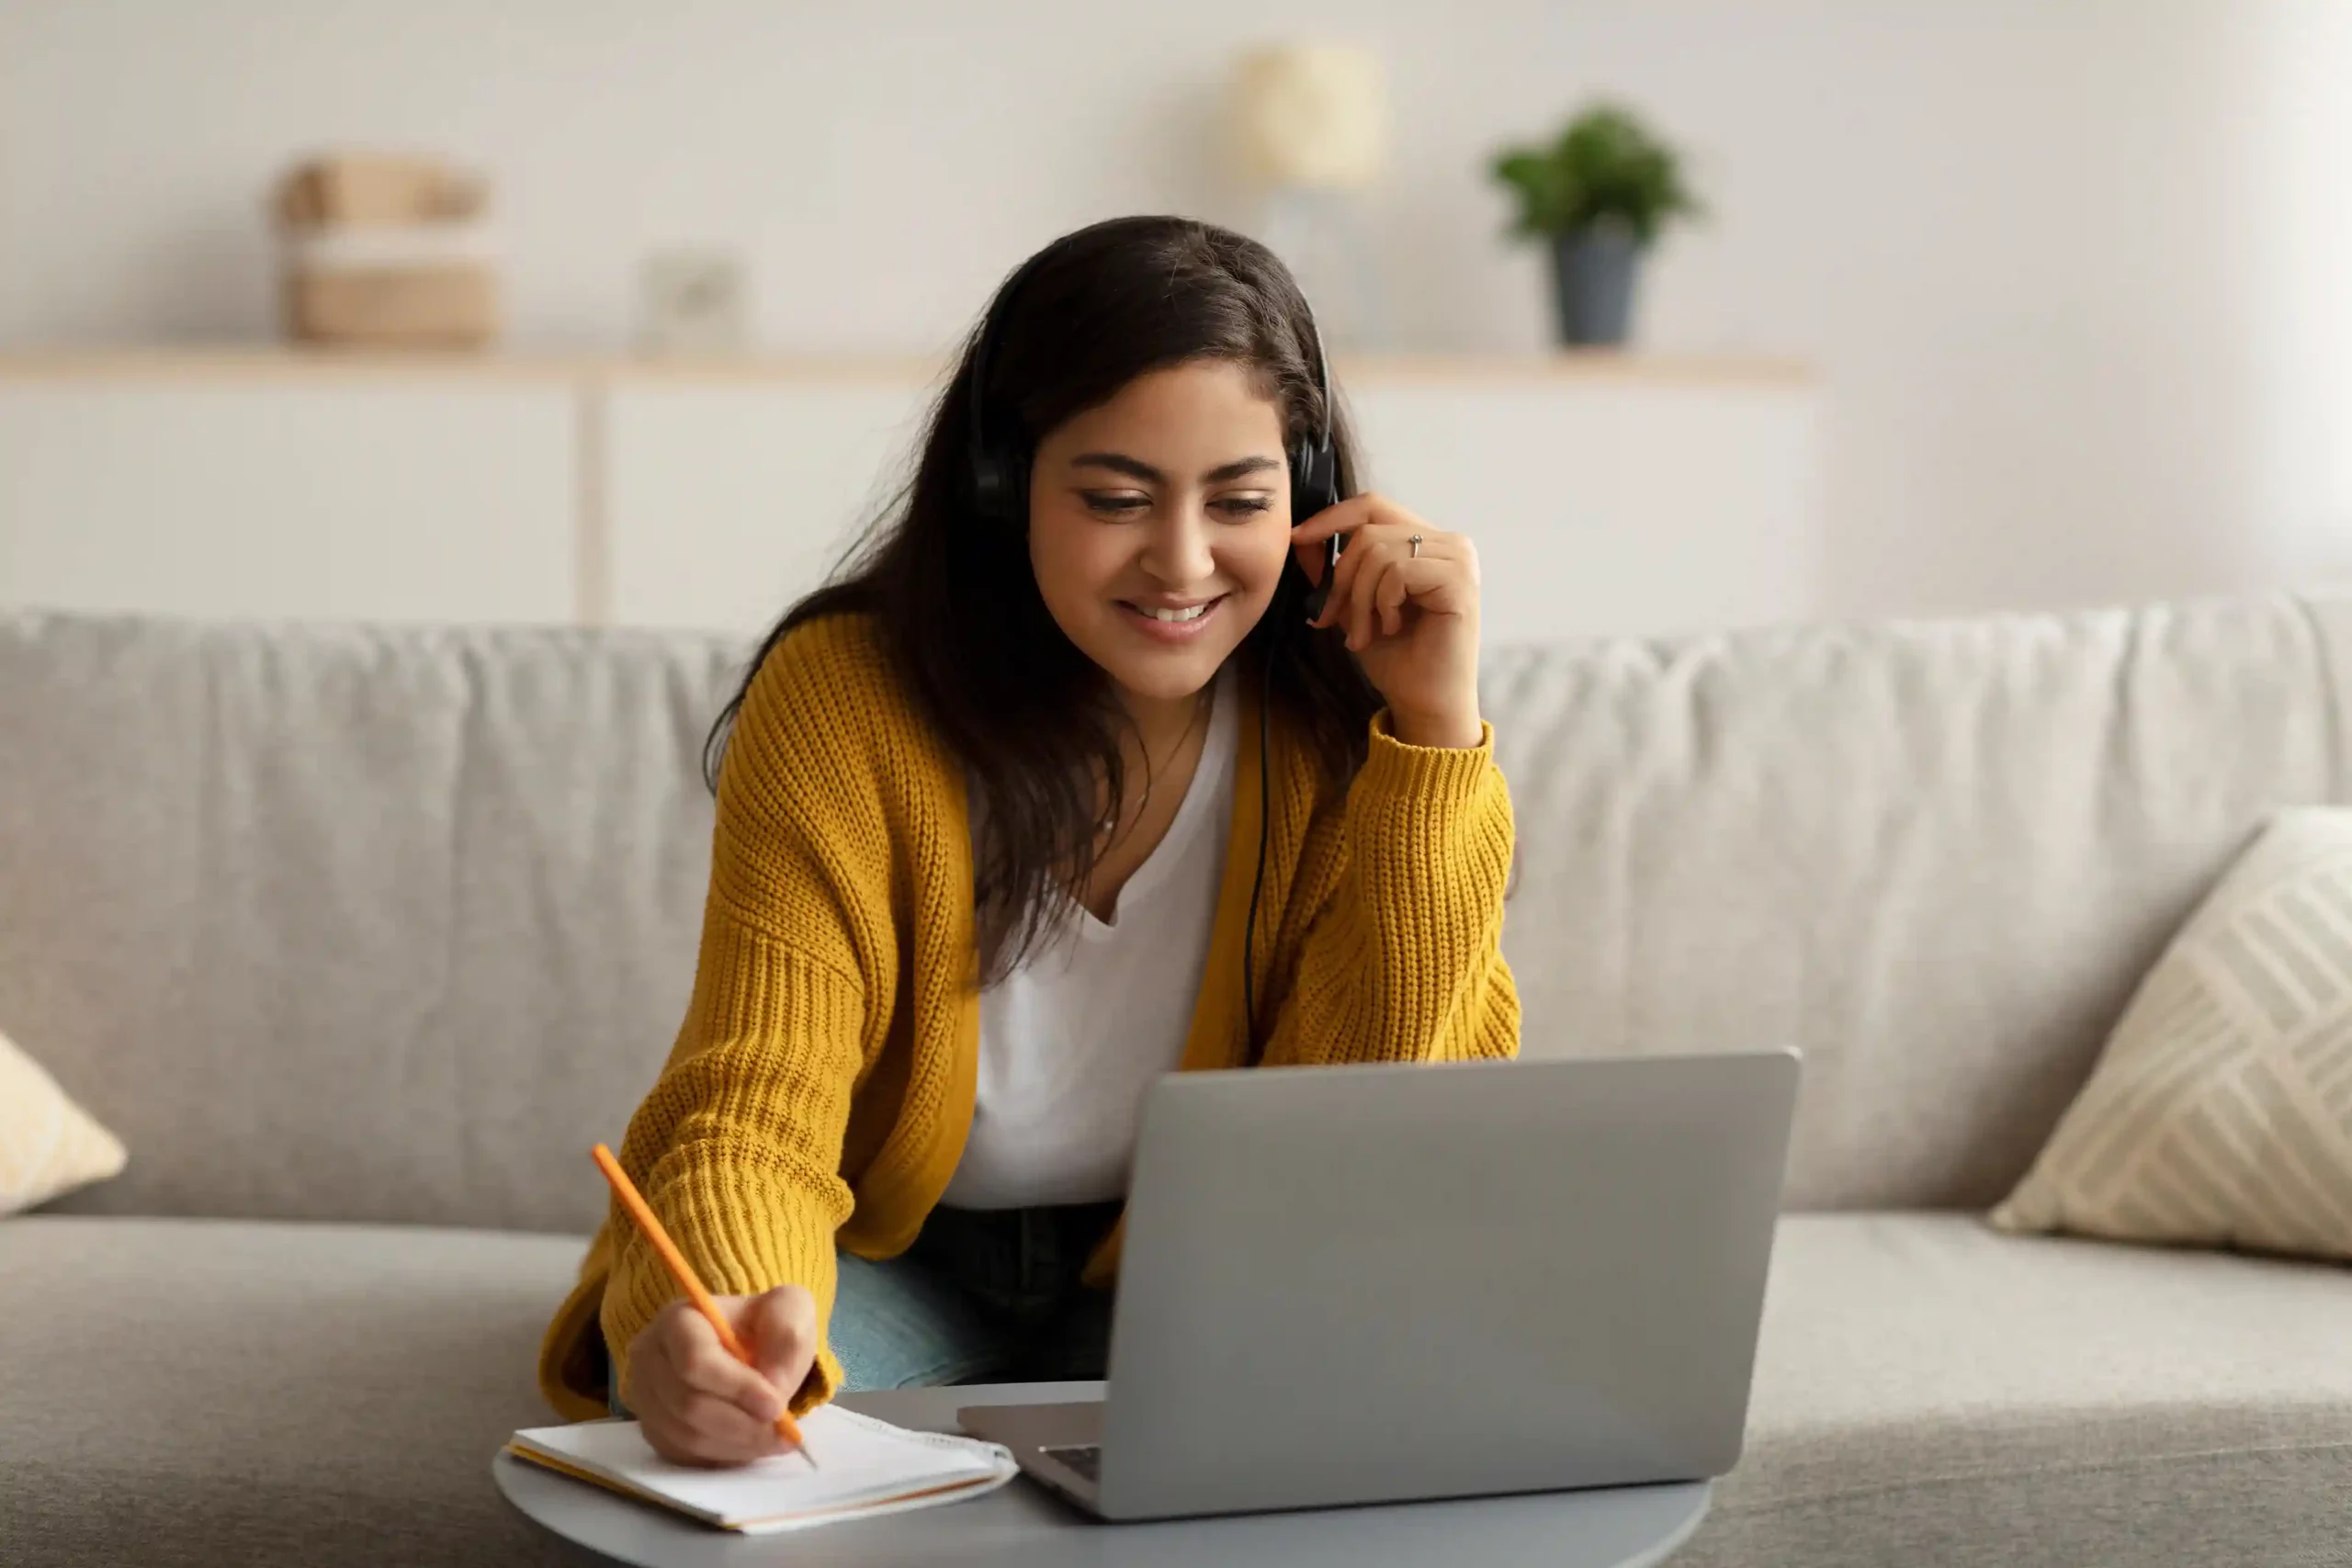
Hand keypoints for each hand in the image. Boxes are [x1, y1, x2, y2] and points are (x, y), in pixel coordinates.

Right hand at [624, 1284, 817, 1466]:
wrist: (748, 1345)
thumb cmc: (765, 1325)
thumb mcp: (790, 1310)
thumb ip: (787, 1339)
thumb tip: (773, 1389)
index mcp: (679, 1319)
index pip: (696, 1361)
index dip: (737, 1388)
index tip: (777, 1407)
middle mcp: (650, 1356)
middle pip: (688, 1404)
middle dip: (742, 1425)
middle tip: (784, 1434)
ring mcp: (645, 1395)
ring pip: (686, 1435)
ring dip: (736, 1444)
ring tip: (775, 1440)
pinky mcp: (652, 1428)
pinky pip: (683, 1454)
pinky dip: (722, 1455)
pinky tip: (750, 1444)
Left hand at [1294, 494, 1482, 747]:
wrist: (1424, 702)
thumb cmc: (1396, 656)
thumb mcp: (1355, 603)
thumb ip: (1336, 569)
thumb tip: (1303, 538)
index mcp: (1426, 541)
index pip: (1373, 505)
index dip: (1331, 518)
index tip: (1297, 539)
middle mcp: (1448, 543)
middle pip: (1369, 529)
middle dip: (1340, 577)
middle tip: (1333, 618)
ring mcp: (1458, 559)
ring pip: (1378, 551)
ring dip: (1359, 599)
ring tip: (1365, 633)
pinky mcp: (1460, 580)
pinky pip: (1398, 572)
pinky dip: (1382, 604)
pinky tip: (1392, 628)